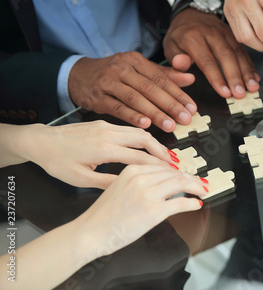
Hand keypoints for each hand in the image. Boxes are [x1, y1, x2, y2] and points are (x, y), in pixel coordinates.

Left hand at [16, 121, 178, 188]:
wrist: (41, 141)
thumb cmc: (57, 161)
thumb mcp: (80, 179)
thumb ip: (106, 182)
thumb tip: (128, 186)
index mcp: (103, 150)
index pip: (138, 158)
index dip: (157, 166)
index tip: (170, 173)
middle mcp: (108, 134)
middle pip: (144, 139)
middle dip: (161, 151)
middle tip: (172, 162)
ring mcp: (106, 126)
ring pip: (138, 131)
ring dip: (153, 142)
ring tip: (163, 155)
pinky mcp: (103, 123)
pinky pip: (128, 128)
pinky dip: (142, 137)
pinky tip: (146, 146)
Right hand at [68, 52, 196, 131]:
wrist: (78, 75)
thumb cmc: (114, 74)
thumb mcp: (138, 69)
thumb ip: (165, 75)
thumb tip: (190, 78)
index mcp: (135, 60)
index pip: (161, 78)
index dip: (178, 93)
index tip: (191, 108)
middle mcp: (122, 68)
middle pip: (150, 88)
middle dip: (170, 105)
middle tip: (184, 118)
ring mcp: (108, 82)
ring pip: (135, 98)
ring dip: (154, 113)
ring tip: (169, 125)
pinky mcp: (97, 97)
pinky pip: (117, 108)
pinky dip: (132, 116)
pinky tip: (145, 125)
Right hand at [75, 164, 207, 256]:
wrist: (91, 232)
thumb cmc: (102, 215)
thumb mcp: (119, 188)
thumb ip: (138, 181)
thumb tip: (160, 183)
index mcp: (132, 171)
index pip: (163, 166)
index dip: (179, 171)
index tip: (186, 174)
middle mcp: (141, 179)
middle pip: (175, 173)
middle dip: (191, 178)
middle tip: (199, 182)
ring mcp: (148, 194)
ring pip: (181, 183)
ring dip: (195, 187)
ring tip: (201, 190)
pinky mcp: (154, 211)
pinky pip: (180, 202)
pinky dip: (191, 202)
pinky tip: (196, 204)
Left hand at [164, 9, 259, 97]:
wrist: (192, 14)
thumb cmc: (181, 36)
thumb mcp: (170, 46)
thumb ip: (175, 58)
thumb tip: (182, 65)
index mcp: (193, 37)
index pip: (206, 60)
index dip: (217, 78)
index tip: (225, 93)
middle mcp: (211, 33)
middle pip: (226, 56)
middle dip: (235, 77)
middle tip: (241, 94)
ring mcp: (225, 33)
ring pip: (238, 53)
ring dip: (246, 72)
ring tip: (252, 88)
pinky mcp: (234, 35)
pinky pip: (244, 51)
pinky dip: (251, 66)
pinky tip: (255, 78)